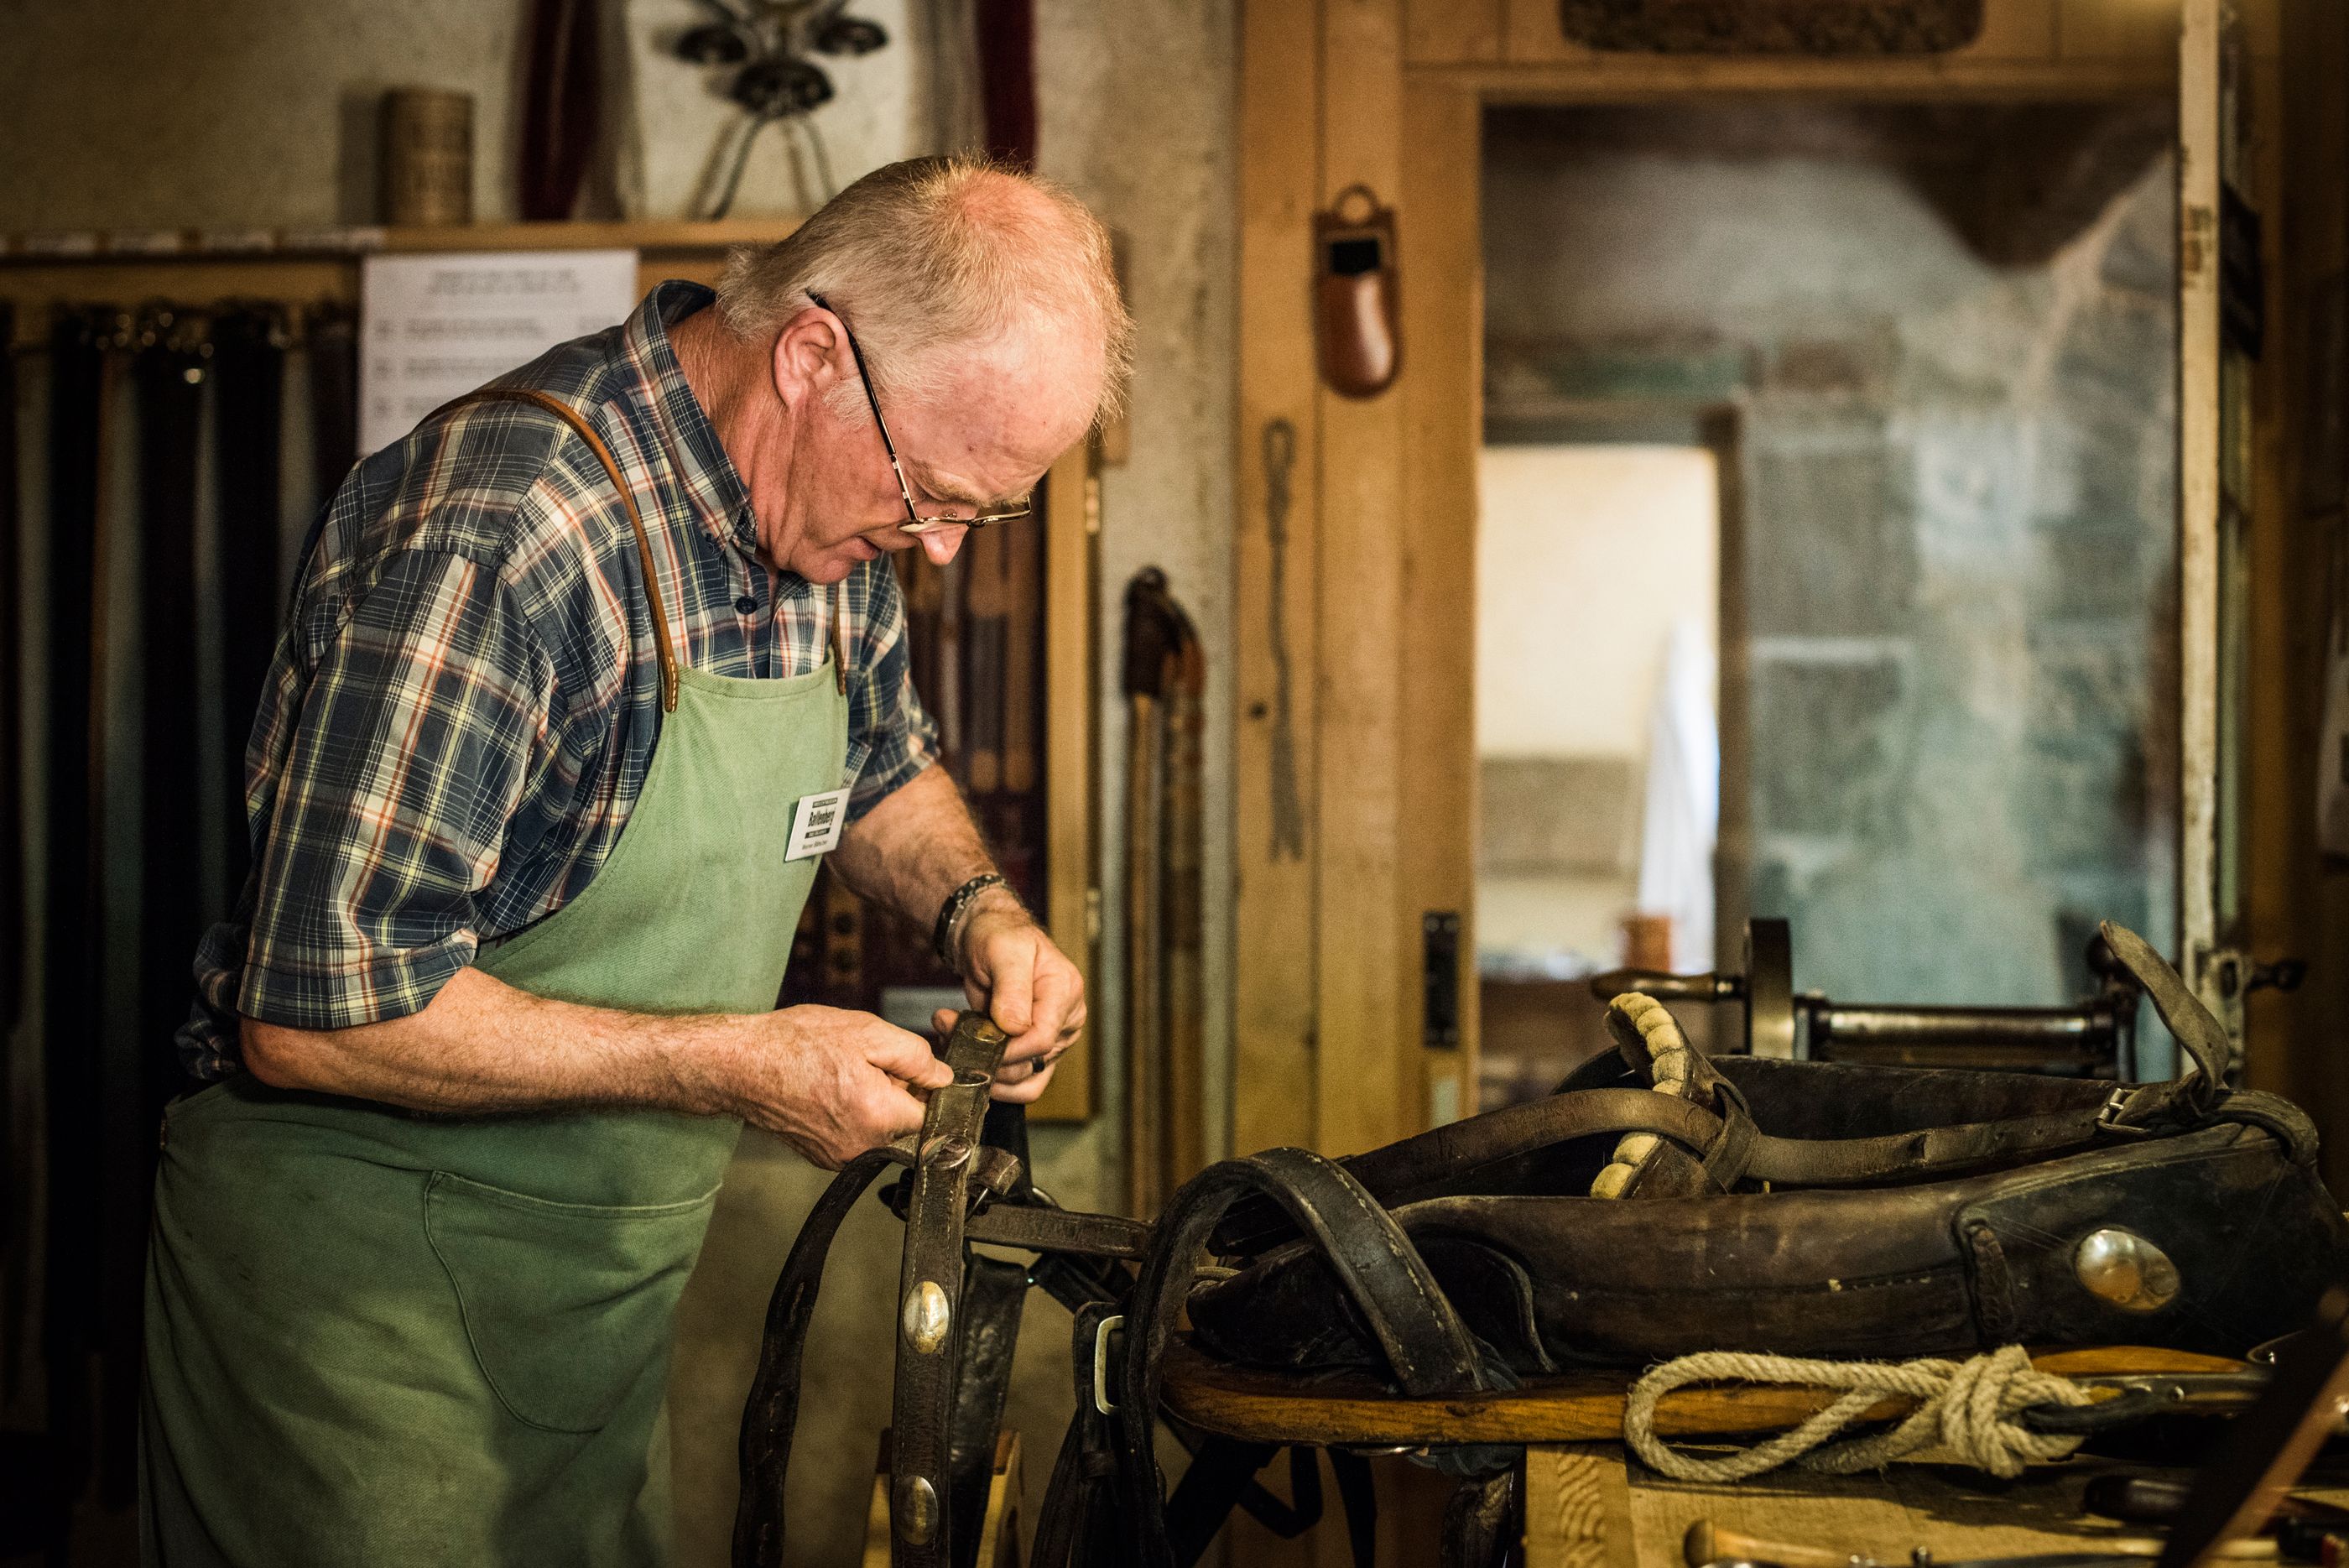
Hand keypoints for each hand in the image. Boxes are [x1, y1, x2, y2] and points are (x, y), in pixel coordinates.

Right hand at [723, 1005, 953, 1168]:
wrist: (740, 1065)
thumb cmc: (796, 1044)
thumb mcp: (867, 1032)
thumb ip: (915, 1056)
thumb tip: (944, 1077)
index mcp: (879, 1116)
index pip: (933, 1115)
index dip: (929, 1089)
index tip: (915, 1071)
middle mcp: (862, 1147)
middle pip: (907, 1125)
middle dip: (901, 1096)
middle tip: (873, 1066)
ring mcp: (840, 1157)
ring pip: (881, 1132)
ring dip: (877, 1106)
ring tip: (846, 1075)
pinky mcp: (823, 1157)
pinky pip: (857, 1138)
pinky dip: (854, 1116)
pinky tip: (832, 1090)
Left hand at [934, 889, 1085, 1103]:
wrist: (989, 939)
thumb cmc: (998, 937)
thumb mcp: (1003, 950)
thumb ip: (1012, 988)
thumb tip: (1016, 1028)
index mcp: (1065, 992)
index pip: (1041, 1038)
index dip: (1005, 1048)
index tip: (971, 1036)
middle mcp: (1066, 1020)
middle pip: (1030, 1063)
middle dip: (985, 1055)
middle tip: (947, 1030)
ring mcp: (1054, 1039)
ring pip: (1023, 1080)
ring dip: (983, 1069)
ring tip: (953, 1039)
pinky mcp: (1037, 1052)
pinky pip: (1019, 1084)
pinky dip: (990, 1078)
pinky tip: (967, 1054)